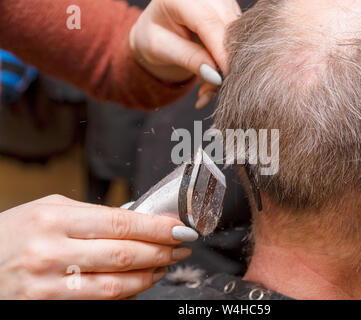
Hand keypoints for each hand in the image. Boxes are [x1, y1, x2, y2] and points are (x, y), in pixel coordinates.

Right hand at [0, 195, 197, 298]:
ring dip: (148, 275)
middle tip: (181, 246)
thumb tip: (134, 219)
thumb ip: (89, 214)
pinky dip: (126, 293)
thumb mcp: (46, 210)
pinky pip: (99, 302)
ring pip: (115, 284)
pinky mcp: (47, 307)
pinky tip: (139, 282)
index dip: (156, 227)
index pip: (120, 223)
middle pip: (123, 254)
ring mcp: (47, 285)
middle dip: (161, 251)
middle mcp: (50, 252)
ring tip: (165, 265)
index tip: (180, 228)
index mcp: (52, 219)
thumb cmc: (11, 234)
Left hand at [129, 0, 241, 107]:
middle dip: (225, 63)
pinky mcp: (233, 13)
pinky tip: (213, 77)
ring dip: (226, 66)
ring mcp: (223, 2)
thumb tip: (215, 75)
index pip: (208, 23)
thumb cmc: (154, 36)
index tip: (225, 78)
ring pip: (238, 37)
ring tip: (207, 89)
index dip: (220, 52)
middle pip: (229, 29)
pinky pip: (239, 41)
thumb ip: (188, 58)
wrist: (157, 27)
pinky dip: (228, 63)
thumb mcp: (161, 49)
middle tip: (212, 91)